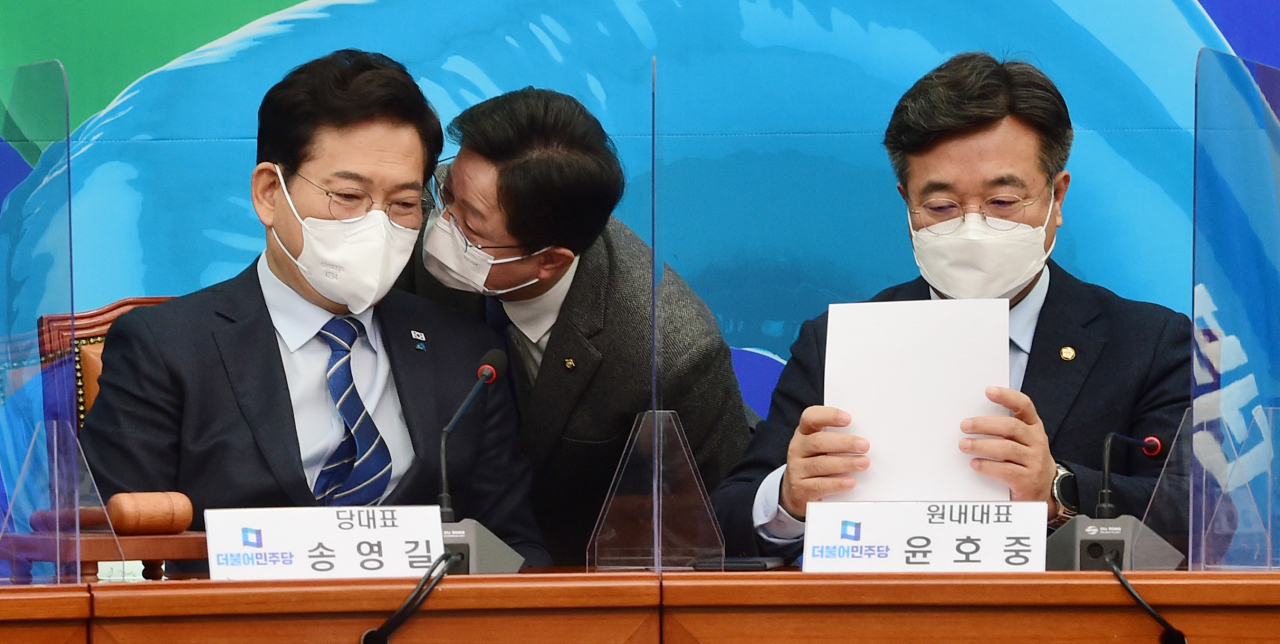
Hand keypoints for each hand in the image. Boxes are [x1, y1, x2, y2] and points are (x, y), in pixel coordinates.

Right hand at [779, 406, 869, 518]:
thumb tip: (864, 439)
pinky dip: (836, 483)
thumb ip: (838, 440)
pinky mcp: (800, 489)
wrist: (798, 493)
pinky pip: (819, 485)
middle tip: (864, 445)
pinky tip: (850, 482)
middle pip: (818, 441)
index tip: (848, 419)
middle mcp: (798, 448)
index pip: (811, 418)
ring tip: (863, 463)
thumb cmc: (818, 463)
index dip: (828, 416)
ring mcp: (797, 469)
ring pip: (820, 464)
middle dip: (843, 443)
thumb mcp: (823, 448)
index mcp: (804, 433)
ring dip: (844, 463)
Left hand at [959, 387, 1055, 513]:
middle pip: (1011, 427)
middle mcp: (1037, 441)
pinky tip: (975, 463)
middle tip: (965, 425)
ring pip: (1007, 449)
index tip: (989, 391)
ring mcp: (1035, 461)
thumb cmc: (1026, 460)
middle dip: (985, 424)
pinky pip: (1006, 470)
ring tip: (964, 445)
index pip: (1024, 406)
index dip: (1007, 397)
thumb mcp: (1022, 441)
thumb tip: (973, 419)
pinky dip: (988, 466)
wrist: (1045, 490)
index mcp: (1034, 427)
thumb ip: (1005, 429)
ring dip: (982, 445)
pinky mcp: (1028, 480)